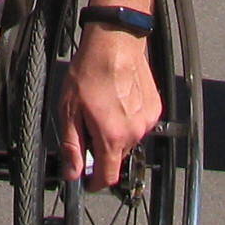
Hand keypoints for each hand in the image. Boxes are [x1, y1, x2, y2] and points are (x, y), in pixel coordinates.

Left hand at [60, 26, 163, 190]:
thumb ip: (72, 146)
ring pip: (129, 140)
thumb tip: (72, 173)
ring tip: (103, 107)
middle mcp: (134, 133)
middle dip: (102, 149)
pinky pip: (139, 124)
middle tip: (88, 125)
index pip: (108, 177)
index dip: (95, 182)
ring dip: (116, 133)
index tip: (87, 180)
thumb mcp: (69, 110)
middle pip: (117, 157)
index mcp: (112, 137)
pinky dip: (128, 119)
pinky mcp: (155, 108)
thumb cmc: (90, 71)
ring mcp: (147, 121)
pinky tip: (118, 100)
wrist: (115, 43)